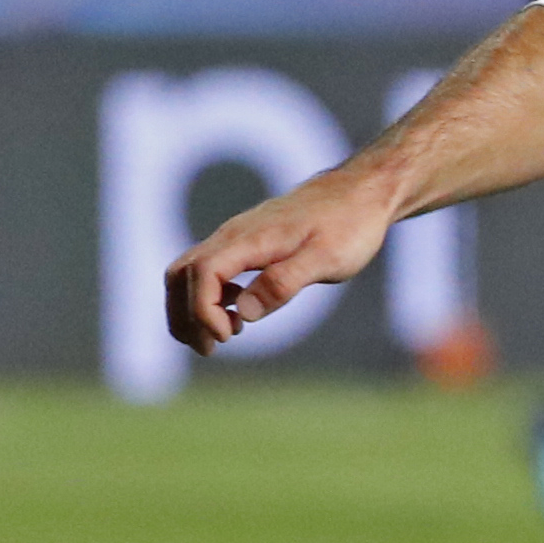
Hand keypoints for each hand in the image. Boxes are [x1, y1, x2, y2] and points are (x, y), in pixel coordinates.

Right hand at [166, 166, 397, 354]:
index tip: (228, 336)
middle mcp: (234, 235)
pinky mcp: (247, 243)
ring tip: (220, 338)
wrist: (362, 193)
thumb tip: (242, 312)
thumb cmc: (350, 224)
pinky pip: (209, 269)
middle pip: (181, 274)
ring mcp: (237, 237)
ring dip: (192, 308)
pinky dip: (210, 296)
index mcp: (249, 239)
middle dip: (185, 316)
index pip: (202, 274)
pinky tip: (238, 314)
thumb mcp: (327, 258)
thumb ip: (284, 283)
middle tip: (210, 349)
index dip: (203, 310)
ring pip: (189, 272)